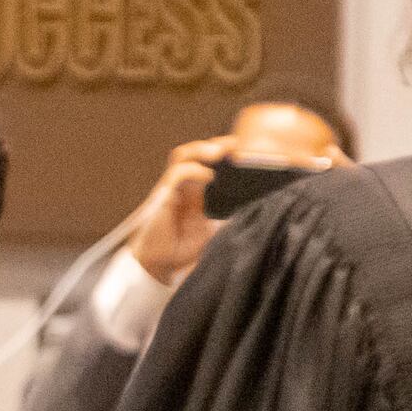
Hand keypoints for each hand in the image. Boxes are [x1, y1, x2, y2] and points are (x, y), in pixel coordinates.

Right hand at [124, 134, 235, 285]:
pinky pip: (177, 175)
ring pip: (182, 157)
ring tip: (220, 152)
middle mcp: (182, 186)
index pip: (207, 162)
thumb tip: (254, 211)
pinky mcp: (162, 197)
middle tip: (234, 145)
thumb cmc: (180, 249)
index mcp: (195, 192)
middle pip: (194, 153)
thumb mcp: (212, 233)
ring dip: (201, 150)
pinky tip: (209, 176)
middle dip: (214, 145)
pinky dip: (194, 171)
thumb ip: (227, 220)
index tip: (242, 149)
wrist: (157, 266)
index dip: (223, 153)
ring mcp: (171, 189)